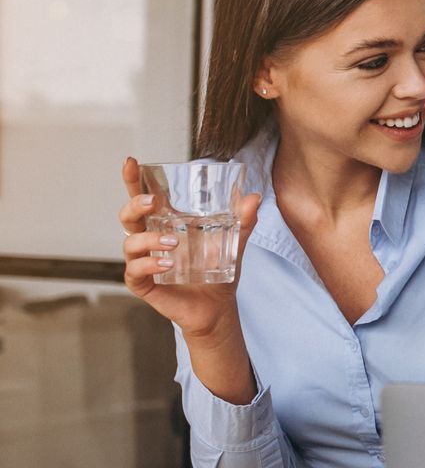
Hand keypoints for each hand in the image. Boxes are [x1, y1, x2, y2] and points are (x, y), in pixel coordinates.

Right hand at [119, 157, 261, 340]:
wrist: (218, 306)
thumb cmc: (217, 270)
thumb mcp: (233, 242)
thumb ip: (243, 221)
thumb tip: (254, 197)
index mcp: (164, 224)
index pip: (143, 197)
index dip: (132, 179)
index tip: (130, 161)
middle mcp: (148, 240)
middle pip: (128, 216)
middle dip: (135, 205)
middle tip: (153, 202)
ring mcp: (142, 261)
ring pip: (130, 243)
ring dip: (150, 240)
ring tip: (174, 244)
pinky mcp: (141, 283)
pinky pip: (135, 270)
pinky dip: (150, 265)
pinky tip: (168, 264)